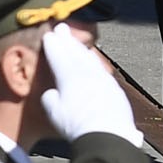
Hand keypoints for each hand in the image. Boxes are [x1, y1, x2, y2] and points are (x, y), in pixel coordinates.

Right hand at [38, 25, 140, 146]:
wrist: (107, 135)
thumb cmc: (76, 125)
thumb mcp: (53, 112)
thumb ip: (50, 97)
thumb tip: (53, 93)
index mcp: (69, 76)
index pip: (58, 54)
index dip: (53, 44)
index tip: (49, 35)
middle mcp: (87, 72)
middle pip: (75, 51)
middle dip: (67, 39)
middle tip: (62, 28)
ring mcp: (103, 79)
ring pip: (91, 58)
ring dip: (82, 49)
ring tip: (76, 44)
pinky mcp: (114, 88)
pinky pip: (101, 69)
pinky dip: (95, 62)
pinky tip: (94, 64)